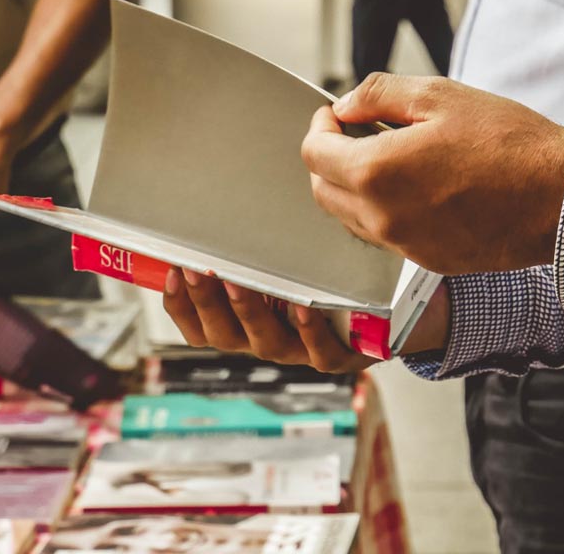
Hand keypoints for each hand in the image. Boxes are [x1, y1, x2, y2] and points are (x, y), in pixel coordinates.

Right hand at [160, 267, 450, 371]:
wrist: (393, 309)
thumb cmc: (330, 280)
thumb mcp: (287, 263)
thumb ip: (254, 247)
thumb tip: (217, 205)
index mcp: (248, 324)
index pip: (199, 326)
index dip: (180, 304)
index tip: (170, 271)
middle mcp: (271, 341)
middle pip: (224, 335)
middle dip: (205, 302)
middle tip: (194, 270)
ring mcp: (304, 351)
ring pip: (266, 342)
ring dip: (248, 311)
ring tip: (238, 281)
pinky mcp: (343, 356)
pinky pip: (321, 352)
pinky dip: (309, 329)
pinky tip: (301, 305)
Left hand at [301, 74, 563, 275]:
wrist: (560, 197)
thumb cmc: (509, 144)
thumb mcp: (440, 95)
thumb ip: (379, 95)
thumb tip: (346, 106)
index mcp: (377, 173)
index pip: (314, 153)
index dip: (321, 126)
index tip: (337, 115)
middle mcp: (382, 218)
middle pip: (323, 190)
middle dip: (330, 158)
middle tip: (357, 133)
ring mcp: (404, 246)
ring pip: (352, 218)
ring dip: (355, 187)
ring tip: (391, 156)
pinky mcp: (428, 260)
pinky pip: (387, 236)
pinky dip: (385, 210)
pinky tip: (418, 186)